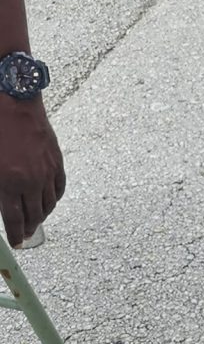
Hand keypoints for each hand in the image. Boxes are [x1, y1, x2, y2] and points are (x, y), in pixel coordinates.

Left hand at [0, 97, 63, 246]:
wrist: (13, 100)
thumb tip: (1, 202)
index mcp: (7, 182)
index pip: (15, 220)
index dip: (17, 234)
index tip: (18, 243)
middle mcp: (30, 180)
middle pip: (34, 216)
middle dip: (29, 228)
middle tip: (26, 235)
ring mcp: (46, 171)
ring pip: (48, 204)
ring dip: (42, 216)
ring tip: (37, 220)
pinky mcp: (56, 161)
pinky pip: (59, 188)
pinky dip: (54, 199)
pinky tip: (48, 201)